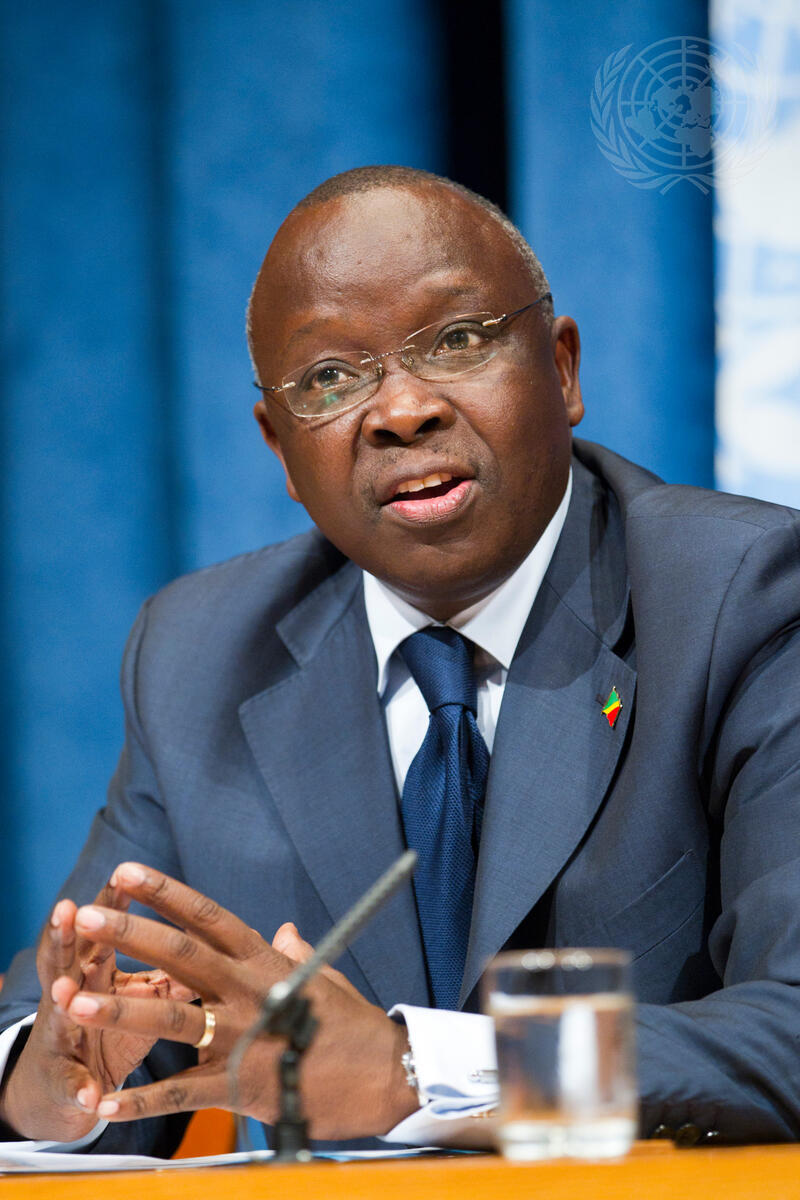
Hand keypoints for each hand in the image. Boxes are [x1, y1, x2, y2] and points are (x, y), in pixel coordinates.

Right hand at [0, 877, 193, 1141]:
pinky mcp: (64, 1081)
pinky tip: (91, 1094)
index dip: (112, 902)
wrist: (71, 1085)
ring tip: (66, 993)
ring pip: (60, 1015)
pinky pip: (72, 1084)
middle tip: (68, 909)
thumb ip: (173, 964)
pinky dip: (80, 1087)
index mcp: (95, 968)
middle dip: (68, 936)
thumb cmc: (114, 1024)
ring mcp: (63, 1036)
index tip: (123, 872)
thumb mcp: (142, 991)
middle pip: (68, 959)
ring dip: (64, 1003)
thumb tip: (219, 938)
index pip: (105, 928)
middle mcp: (72, 994)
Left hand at [60, 863, 418, 1139]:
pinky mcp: (239, 1087)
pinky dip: (140, 1102)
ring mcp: (242, 1038)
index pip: (207, 917)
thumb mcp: (324, 975)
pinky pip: (180, 1094)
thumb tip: (282, 930)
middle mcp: (248, 991)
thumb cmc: (354, 1025)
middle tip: (87, 917)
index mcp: (265, 961)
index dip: (165, 892)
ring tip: (74, 1000)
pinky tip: (104, 1103)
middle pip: (180, 955)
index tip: (126, 872)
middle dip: (130, 934)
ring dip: (118, 1009)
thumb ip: (295, 951)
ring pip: (170, 1017)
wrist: (386, 1077)